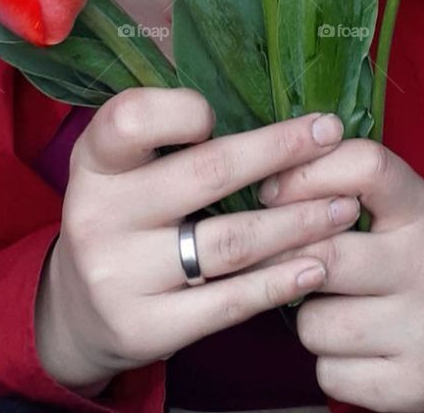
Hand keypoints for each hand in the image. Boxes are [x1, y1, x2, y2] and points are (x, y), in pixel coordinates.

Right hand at [33, 89, 361, 393]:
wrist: (78, 314)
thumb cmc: (124, 214)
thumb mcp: (122, 166)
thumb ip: (167, 133)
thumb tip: (262, 95)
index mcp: (94, 162)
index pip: (132, 119)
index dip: (182, 111)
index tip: (223, 112)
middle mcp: (98, 216)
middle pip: (206, 174)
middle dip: (280, 151)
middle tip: (331, 135)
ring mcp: (119, 276)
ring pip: (230, 242)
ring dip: (298, 222)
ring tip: (344, 208)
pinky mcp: (144, 328)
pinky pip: (228, 303)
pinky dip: (280, 282)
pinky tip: (317, 265)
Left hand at [253, 136, 423, 412]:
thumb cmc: (413, 261)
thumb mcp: (398, 209)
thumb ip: (345, 184)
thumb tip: (268, 173)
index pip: (366, 167)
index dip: (306, 174)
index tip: (272, 191)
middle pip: (326, 256)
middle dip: (289, 261)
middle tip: (285, 260)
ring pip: (315, 323)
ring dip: (310, 318)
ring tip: (337, 308)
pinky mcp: (413, 386)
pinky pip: (329, 372)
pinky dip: (330, 362)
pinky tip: (357, 348)